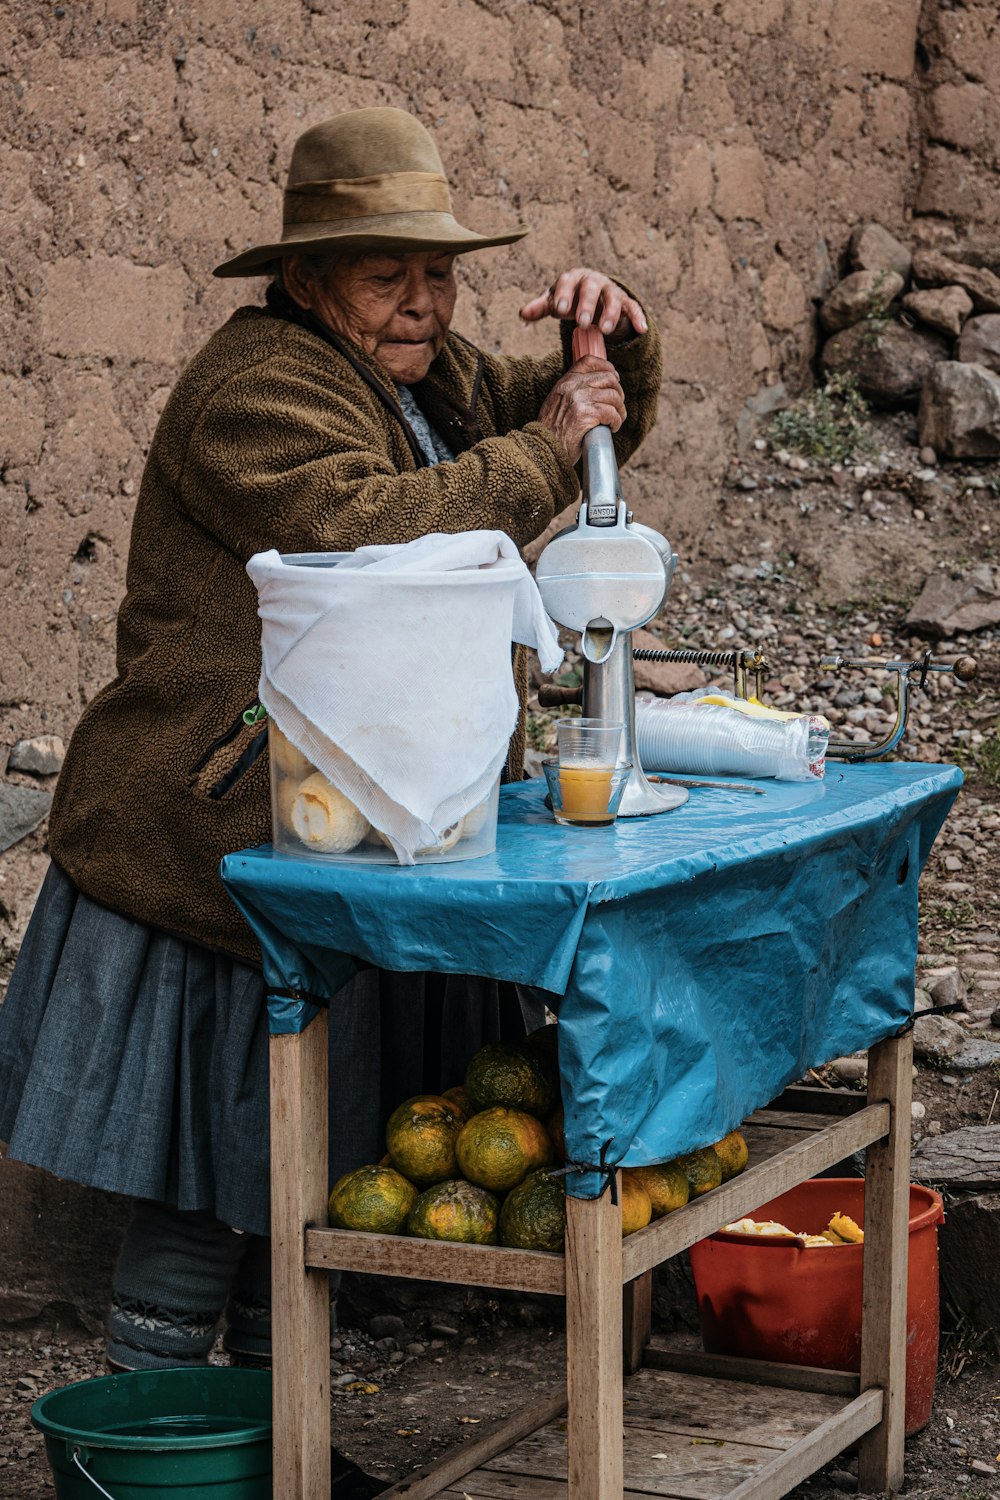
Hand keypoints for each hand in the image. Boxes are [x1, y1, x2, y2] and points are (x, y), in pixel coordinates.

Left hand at [520, 268, 647, 340]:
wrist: (593, 296)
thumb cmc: (570, 298)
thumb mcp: (556, 302)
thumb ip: (541, 307)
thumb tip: (523, 314)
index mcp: (573, 277)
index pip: (567, 281)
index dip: (564, 294)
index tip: (560, 310)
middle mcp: (593, 281)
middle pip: (590, 288)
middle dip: (586, 304)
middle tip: (582, 323)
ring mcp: (610, 291)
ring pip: (612, 298)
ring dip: (609, 313)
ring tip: (604, 330)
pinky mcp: (624, 302)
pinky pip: (632, 308)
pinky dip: (637, 317)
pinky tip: (642, 329)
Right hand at [536, 355, 625, 465]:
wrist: (543, 448)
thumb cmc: (552, 430)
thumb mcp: (557, 403)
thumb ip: (572, 391)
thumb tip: (596, 388)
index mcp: (565, 381)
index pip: (589, 361)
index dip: (606, 367)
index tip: (615, 378)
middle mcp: (572, 386)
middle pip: (608, 378)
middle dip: (618, 393)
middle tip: (618, 407)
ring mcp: (578, 399)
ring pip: (613, 397)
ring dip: (619, 410)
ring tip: (615, 420)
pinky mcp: (585, 415)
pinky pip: (611, 413)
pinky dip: (616, 422)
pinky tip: (612, 428)